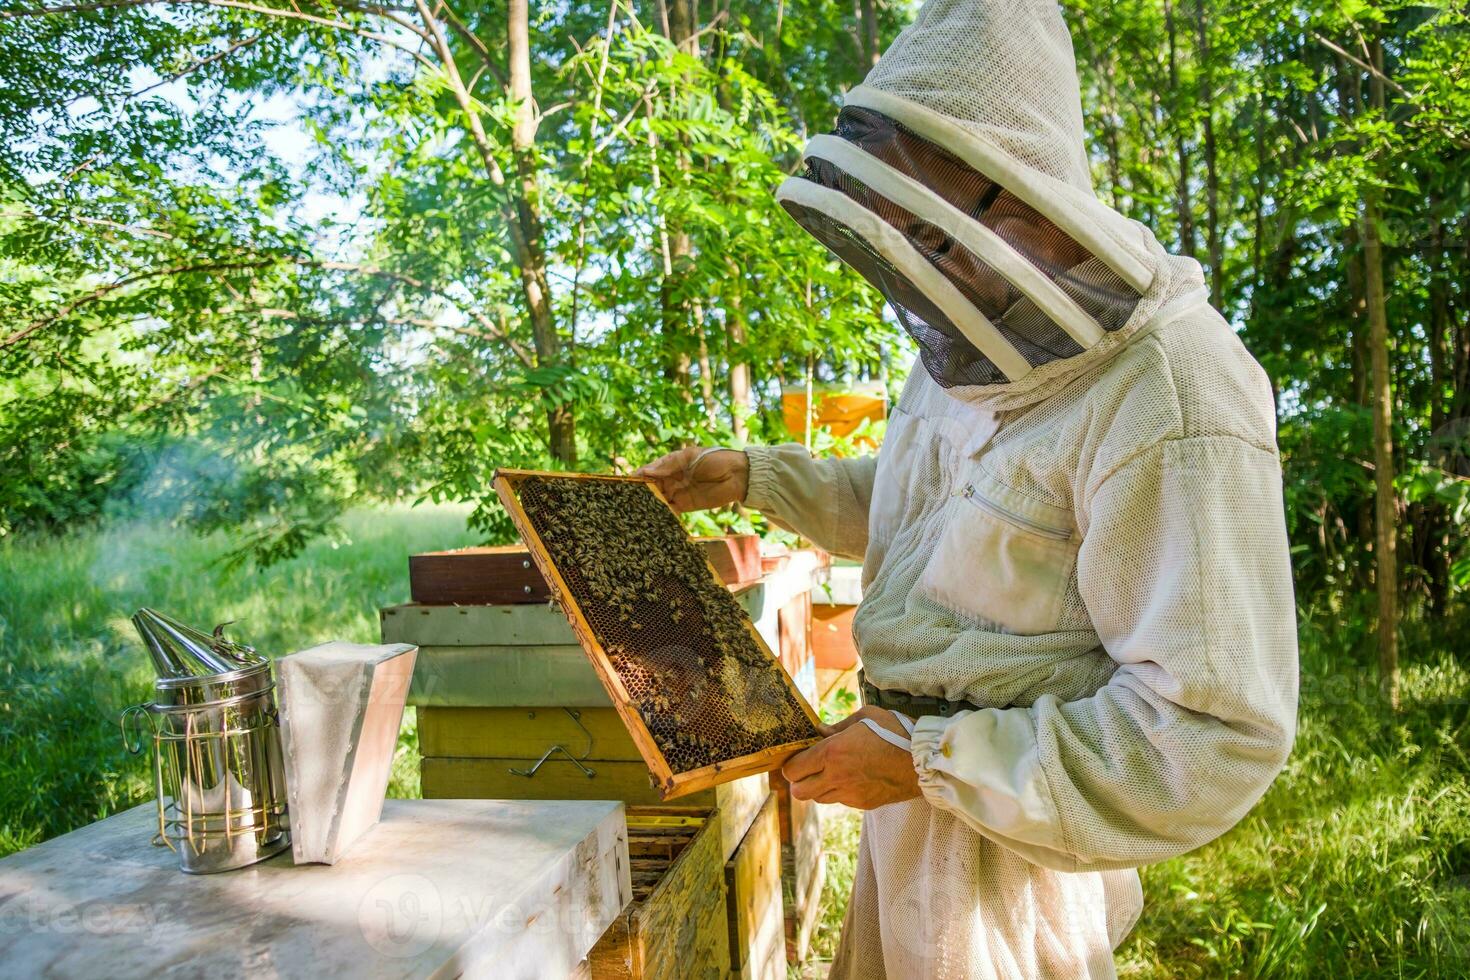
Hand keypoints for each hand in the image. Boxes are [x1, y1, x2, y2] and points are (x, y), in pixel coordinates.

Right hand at [634, 446, 748, 512]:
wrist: (737, 475)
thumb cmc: (714, 458)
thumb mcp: (689, 457)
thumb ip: (668, 465)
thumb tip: (646, 471)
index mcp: (670, 464)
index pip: (649, 471)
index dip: (637, 477)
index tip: (624, 483)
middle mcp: (672, 479)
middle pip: (651, 488)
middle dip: (639, 494)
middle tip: (625, 502)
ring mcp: (678, 493)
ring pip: (658, 500)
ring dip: (648, 505)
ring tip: (634, 512)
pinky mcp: (686, 505)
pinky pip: (670, 511)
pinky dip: (662, 514)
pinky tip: (651, 519)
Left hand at [781, 706, 920, 809]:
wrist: (923, 761)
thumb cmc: (896, 732)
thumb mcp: (865, 717)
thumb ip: (837, 726)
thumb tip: (819, 731)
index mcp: (833, 753)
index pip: (793, 769)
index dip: (791, 763)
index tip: (798, 756)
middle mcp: (837, 777)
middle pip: (799, 792)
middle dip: (798, 781)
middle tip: (808, 768)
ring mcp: (850, 794)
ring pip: (818, 799)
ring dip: (817, 787)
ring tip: (830, 772)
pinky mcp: (863, 804)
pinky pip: (840, 801)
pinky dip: (839, 792)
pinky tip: (851, 778)